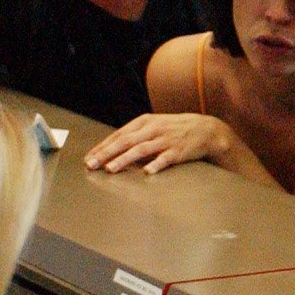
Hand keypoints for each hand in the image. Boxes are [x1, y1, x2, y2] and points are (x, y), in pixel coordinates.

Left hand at [85, 113, 234, 175]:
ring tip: (111, 169)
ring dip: (124, 160)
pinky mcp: (178, 151)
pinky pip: (165, 158)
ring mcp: (165, 140)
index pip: (118, 135)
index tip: (89, 158)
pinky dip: (155, 165)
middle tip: (92, 165)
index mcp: (144, 122)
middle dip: (106, 154)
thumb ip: (135, 137)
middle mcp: (153, 129)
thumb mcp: (154, 127)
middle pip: (125, 141)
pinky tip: (147, 172)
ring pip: (141, 150)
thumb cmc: (175, 130)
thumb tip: (112, 151)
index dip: (102, 147)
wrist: (206, 129)